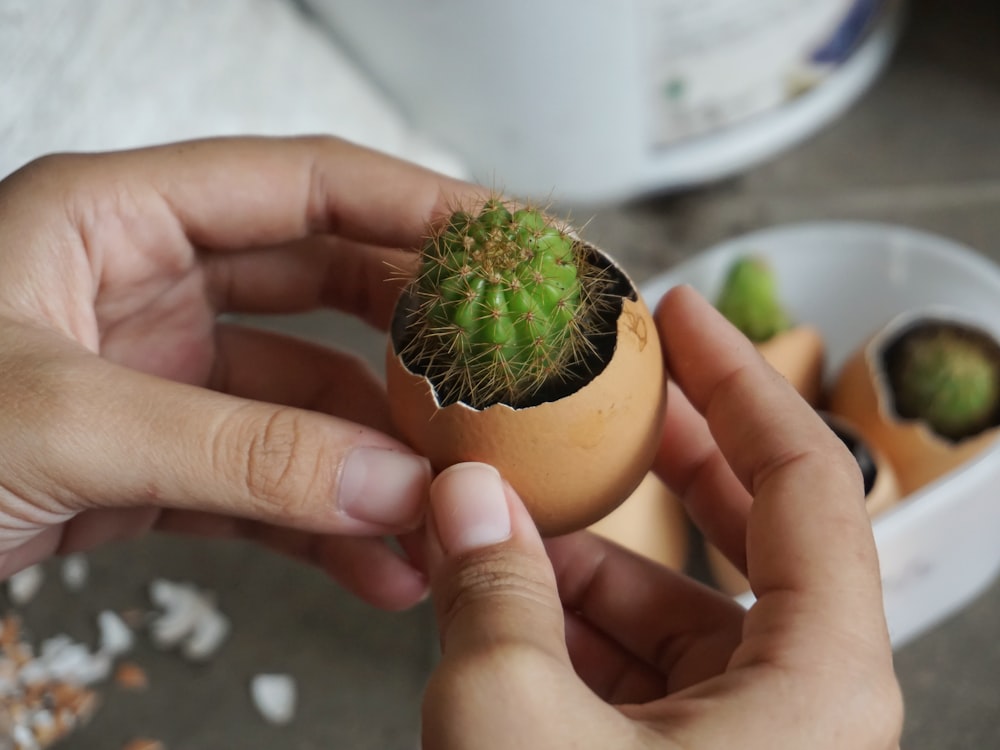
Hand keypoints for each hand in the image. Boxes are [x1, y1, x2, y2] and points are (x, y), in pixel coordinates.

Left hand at [0, 136, 475, 608]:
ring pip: (306, 402)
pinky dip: (325, 524)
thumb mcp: (59, 422)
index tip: (506, 243)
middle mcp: (146, 287)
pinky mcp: (155, 464)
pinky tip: (377, 563)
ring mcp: (157, 379)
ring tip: (447, 503)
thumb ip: (237, 452)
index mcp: (114, 216)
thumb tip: (393, 485)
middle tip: (500, 372)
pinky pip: (266, 484)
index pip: (303, 184)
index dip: (415, 208)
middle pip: (325, 288)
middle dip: (416, 338)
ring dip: (378, 458)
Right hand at [420, 286, 902, 747]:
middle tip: (611, 390)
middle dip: (663, 455)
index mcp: (818, 683)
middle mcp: (802, 709)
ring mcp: (746, 743)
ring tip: (500, 516)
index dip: (739, 379)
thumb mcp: (515, 725)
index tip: (684, 318)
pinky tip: (499, 598)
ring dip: (581, 558)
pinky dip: (568, 629)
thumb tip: (464, 500)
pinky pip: (638, 670)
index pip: (808, 479)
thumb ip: (490, 593)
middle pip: (746, 534)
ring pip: (672, 608)